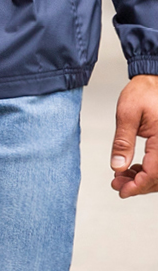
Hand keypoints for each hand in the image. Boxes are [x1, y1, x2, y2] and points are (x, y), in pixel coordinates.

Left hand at [110, 75, 157, 197]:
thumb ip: (122, 142)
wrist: (153, 80)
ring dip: (143, 180)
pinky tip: (134, 169)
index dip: (137, 187)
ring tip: (122, 177)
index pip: (153, 173)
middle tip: (117, 184)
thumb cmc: (143, 92)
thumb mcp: (127, 114)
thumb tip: (117, 167)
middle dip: (138, 185)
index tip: (121, 191)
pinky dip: (150, 171)